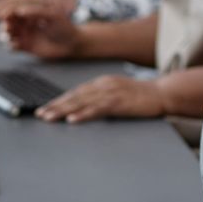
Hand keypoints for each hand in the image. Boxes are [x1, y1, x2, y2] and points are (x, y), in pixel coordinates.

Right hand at [0, 5, 80, 59]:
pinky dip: (10, 45)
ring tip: (8, 35)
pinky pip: (12, 46)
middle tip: (7, 26)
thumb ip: (36, 12)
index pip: (15, 7)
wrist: (72, 44)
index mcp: (31, 10)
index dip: (8, 10)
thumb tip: (19, 10)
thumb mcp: (53, 15)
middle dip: (5, 22)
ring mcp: (24, 34)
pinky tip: (15, 45)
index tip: (4, 15)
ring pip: (7, 33)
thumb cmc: (65, 26)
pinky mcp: (25, 46)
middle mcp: (25, 21)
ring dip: (4, 34)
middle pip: (8, 20)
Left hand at [35, 75, 163, 122]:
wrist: (163, 92)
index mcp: (102, 82)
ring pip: (81, 102)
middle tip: (40, 114)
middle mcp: (103, 85)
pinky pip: (97, 109)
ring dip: (63, 110)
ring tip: (49, 117)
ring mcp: (111, 93)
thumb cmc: (142, 95)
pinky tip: (73, 119)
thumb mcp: (118, 91)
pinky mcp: (119, 102)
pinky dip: (83, 114)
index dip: (59, 100)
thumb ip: (102, 96)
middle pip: (74, 96)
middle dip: (55, 105)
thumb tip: (85, 105)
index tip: (45, 107)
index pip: (76, 92)